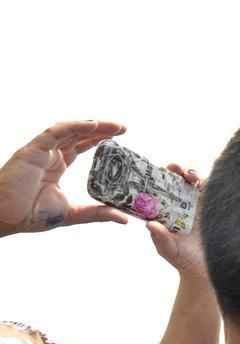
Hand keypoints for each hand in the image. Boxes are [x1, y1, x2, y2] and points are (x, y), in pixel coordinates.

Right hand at [0, 120, 127, 235]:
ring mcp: (41, 151)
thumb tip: (124, 218)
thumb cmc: (29, 215)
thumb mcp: (72, 213)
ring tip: (115, 126)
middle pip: (79, 136)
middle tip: (123, 128)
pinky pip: (55, 132)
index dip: (98, 139)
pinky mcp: (32, 150)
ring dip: (93, 126)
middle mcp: (50, 156)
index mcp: (56, 167)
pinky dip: (74, 126)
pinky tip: (92, 125)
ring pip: (70, 131)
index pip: (81, 147)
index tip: (120, 136)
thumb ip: (96, 213)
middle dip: (101, 130)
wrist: (5, 217)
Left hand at [147, 165, 205, 277]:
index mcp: (168, 211)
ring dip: (193, 174)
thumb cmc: (184, 260)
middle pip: (179, 180)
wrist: (206, 270)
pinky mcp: (217, 209)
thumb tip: (150, 224)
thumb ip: (161, 238)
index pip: (162, 188)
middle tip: (175, 168)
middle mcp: (183, 205)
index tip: (156, 172)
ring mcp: (201, 206)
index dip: (159, 178)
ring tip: (191, 175)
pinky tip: (208, 183)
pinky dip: (212, 183)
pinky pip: (215, 191)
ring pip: (197, 182)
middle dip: (177, 170)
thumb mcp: (169, 250)